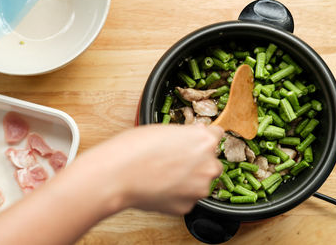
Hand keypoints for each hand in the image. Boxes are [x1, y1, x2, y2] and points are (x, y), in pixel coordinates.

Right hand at [80, 124, 223, 214]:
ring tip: (164, 175)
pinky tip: (160, 186)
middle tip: (175, 160)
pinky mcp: (188, 205)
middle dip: (198, 162)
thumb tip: (194, 134)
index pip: (216, 135)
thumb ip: (186, 134)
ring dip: (189, 179)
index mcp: (204, 141)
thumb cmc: (135, 148)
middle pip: (212, 162)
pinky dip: (177, 194)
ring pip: (200, 182)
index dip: (203, 138)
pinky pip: (187, 197)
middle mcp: (208, 165)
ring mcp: (199, 188)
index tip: (197, 142)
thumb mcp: (164, 129)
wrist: (118, 174)